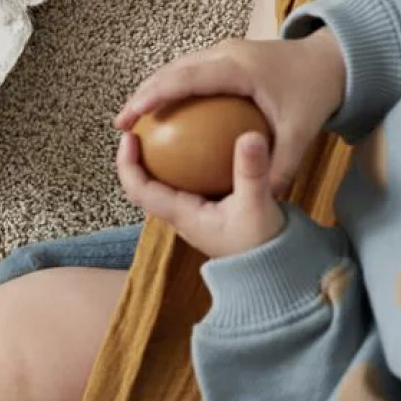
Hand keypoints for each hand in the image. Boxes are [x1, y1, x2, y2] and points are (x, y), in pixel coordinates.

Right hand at [115, 30, 345, 195]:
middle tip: (121, 124)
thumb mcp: (301, 134)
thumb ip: (280, 167)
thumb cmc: (314, 94)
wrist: (331, 60)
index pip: (186, 79)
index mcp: (238, 68)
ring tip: (133, 119)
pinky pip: (189, 71)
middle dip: (142, 95)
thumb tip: (261, 200)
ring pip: (176, 68)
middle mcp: (225, 53)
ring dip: (152, 90)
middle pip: (172, 70)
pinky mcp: (225, 56)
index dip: (154, 96)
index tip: (131, 117)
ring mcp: (223, 51)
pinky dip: (170, 89)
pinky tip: (163, 115)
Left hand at [117, 128, 285, 258]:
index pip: (140, 189)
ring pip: (163, 187)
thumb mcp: (258, 206)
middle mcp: (180, 216)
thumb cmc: (262, 244)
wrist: (273, 270)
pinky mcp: (207, 213)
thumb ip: (252, 172)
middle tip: (141, 130)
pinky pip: (185, 185)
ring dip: (157, 163)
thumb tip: (249, 135)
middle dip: (136, 159)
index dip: (127, 164)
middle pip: (144, 186)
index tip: (129, 137)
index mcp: (182, 214)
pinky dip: (184, 166)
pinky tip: (199, 147)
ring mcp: (192, 216)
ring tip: (164, 133)